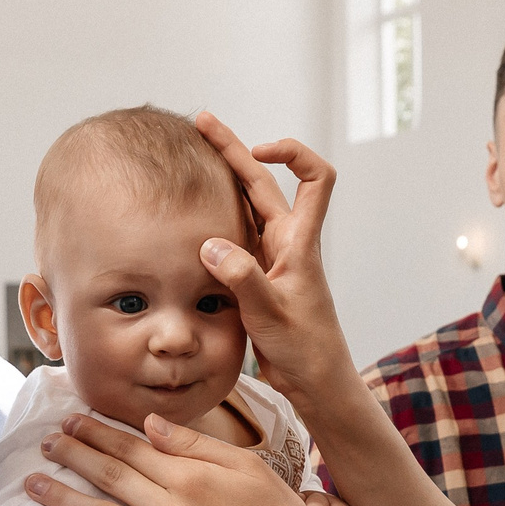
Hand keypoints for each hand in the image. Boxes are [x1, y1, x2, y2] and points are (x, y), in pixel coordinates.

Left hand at [35, 416, 338, 505]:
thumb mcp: (246, 466)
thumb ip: (195, 444)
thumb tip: (149, 422)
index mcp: (191, 477)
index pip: (132, 447)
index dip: (97, 432)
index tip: (70, 420)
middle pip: (110, 476)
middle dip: (73, 456)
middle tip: (43, 443)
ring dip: (64, 498)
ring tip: (32, 483)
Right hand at [189, 114, 353, 404]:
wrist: (315, 383)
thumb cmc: (306, 350)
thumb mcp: (271, 314)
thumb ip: (243, 279)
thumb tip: (211, 246)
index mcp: (299, 243)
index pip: (316, 178)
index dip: (293, 154)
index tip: (260, 152)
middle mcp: (287, 243)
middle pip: (263, 183)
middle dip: (233, 150)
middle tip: (199, 122)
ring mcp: (270, 259)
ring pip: (245, 208)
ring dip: (221, 182)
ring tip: (188, 158)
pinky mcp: (255, 278)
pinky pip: (233, 238)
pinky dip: (213, 221)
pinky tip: (188, 218)